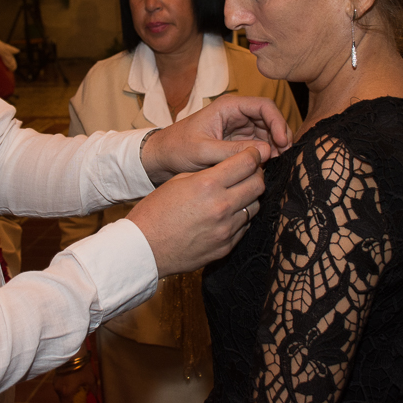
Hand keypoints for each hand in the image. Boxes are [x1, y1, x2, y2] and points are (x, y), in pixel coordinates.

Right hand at [53, 350, 96, 402]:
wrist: (72, 351)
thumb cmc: (82, 366)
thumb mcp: (90, 378)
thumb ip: (93, 388)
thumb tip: (96, 394)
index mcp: (66, 392)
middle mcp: (58, 389)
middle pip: (62, 399)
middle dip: (69, 399)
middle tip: (76, 396)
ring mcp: (55, 382)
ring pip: (60, 391)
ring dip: (66, 391)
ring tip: (74, 387)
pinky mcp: (55, 375)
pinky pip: (59, 384)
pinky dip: (64, 384)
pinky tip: (70, 380)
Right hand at [127, 147, 264, 277]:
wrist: (144, 248)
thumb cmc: (155, 211)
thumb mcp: (178, 181)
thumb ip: (208, 174)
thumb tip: (230, 168)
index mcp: (207, 185)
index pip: (247, 163)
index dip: (253, 154)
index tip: (252, 154)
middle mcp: (222, 206)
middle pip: (258, 184)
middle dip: (256, 174)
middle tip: (248, 172)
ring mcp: (226, 229)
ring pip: (255, 206)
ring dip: (249, 197)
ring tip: (235, 194)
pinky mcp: (226, 246)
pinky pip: (244, 226)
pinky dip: (240, 217)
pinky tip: (226, 214)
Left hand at [140, 95, 291, 183]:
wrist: (161, 158)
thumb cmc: (176, 149)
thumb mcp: (203, 151)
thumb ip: (233, 151)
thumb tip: (267, 151)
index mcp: (227, 107)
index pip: (263, 106)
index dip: (277, 122)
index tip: (282, 142)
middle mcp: (236, 114)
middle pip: (269, 119)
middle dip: (279, 136)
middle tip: (284, 157)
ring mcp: (238, 128)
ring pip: (267, 133)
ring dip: (274, 147)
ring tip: (276, 164)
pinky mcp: (237, 143)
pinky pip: (258, 145)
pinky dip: (266, 154)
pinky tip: (267, 167)